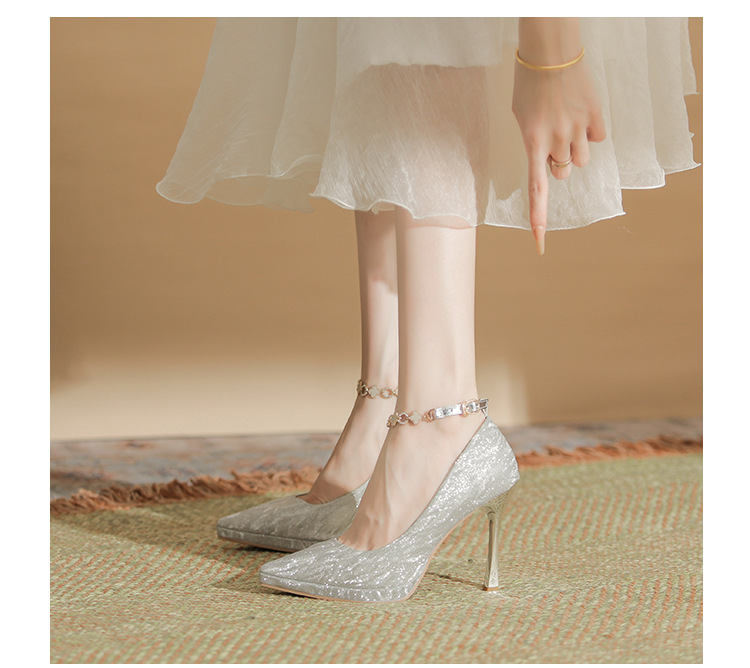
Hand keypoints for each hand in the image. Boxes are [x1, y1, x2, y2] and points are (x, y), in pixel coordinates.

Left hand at [512, 20, 605, 254]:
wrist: (550, 51)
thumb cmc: (529, 84)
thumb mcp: (522, 117)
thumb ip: (535, 144)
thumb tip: (556, 163)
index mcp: (532, 142)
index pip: (536, 190)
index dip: (538, 219)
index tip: (539, 245)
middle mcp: (556, 141)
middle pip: (563, 173)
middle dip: (559, 163)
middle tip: (553, 138)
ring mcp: (577, 130)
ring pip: (583, 160)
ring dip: (575, 149)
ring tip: (567, 122)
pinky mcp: (594, 117)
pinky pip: (597, 138)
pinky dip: (590, 130)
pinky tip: (580, 111)